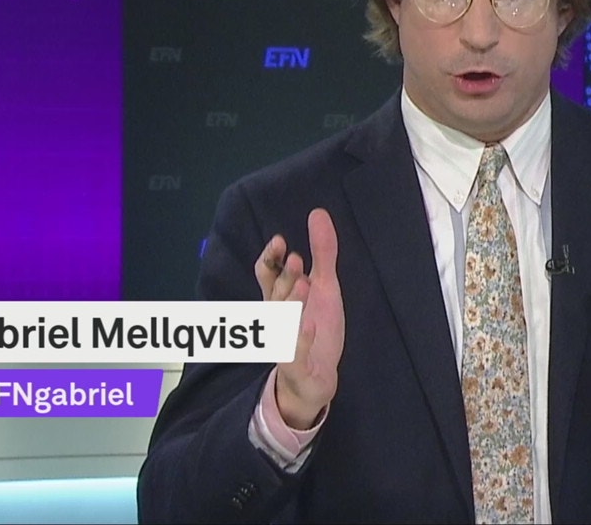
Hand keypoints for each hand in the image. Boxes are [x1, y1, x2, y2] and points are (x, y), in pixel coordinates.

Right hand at [253, 208, 343, 428]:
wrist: (316, 379)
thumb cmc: (315, 329)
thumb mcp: (323, 287)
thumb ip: (322, 253)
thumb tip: (318, 213)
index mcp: (283, 300)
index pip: (267, 278)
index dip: (269, 260)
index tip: (279, 240)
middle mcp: (280, 321)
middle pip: (275, 296)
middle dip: (283, 278)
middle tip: (295, 259)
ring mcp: (286, 344)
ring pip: (281, 323)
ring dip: (290, 304)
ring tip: (303, 283)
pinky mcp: (297, 366)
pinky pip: (294, 354)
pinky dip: (299, 340)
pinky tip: (309, 324)